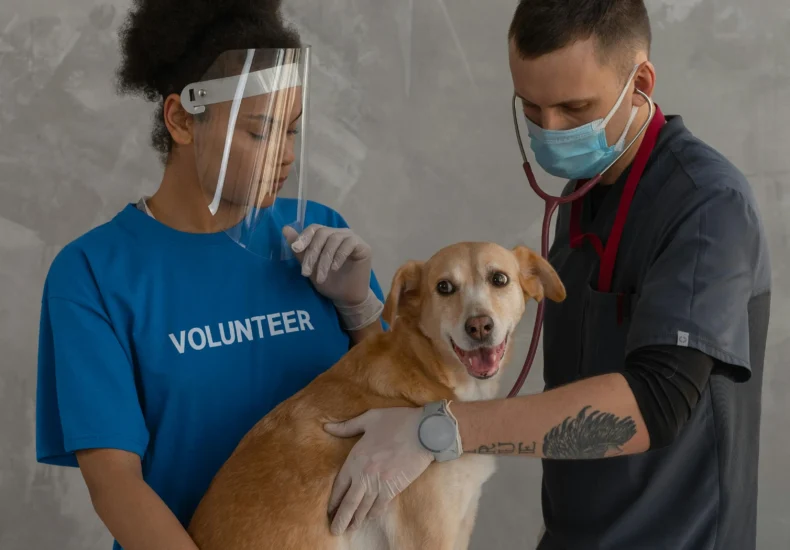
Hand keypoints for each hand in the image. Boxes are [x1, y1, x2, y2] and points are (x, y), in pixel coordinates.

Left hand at [282, 224, 371, 305]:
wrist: (346, 297)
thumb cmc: (329, 282)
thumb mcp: (310, 266)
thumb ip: (300, 250)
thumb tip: (285, 229)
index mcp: (327, 235)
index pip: (314, 229)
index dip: (304, 237)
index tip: (296, 249)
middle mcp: (340, 233)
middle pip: (323, 234)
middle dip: (312, 253)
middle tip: (306, 272)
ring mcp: (352, 238)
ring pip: (334, 240)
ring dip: (324, 260)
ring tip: (321, 277)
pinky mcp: (363, 246)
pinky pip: (349, 244)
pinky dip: (339, 256)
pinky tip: (334, 268)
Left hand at [324, 407, 432, 534]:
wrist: (424, 431)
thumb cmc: (397, 421)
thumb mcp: (369, 419)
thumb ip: (346, 427)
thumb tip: (326, 427)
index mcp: (355, 458)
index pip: (339, 485)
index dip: (333, 500)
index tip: (329, 510)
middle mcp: (364, 475)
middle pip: (348, 503)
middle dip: (340, 519)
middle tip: (334, 530)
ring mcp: (379, 484)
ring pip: (363, 508)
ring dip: (355, 520)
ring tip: (349, 529)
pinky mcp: (394, 489)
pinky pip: (379, 507)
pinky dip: (372, 515)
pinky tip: (368, 519)